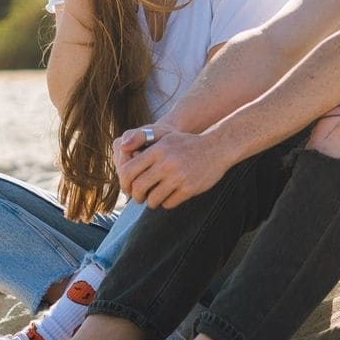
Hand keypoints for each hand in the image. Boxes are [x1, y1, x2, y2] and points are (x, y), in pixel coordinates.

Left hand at [116, 129, 231, 209]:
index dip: (124, 183)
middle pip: (139, 188)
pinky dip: (166, 203)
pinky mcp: (189, 189)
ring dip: (151, 202)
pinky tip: (170, 196)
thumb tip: (121, 148)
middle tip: (138, 197)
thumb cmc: (187, 143)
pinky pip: (168, 203)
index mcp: (157, 150)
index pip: (129, 171)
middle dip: (136, 196)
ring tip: (154, 198)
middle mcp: (166, 163)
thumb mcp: (165, 136)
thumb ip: (142, 140)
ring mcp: (178, 177)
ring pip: (153, 200)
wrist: (217, 148)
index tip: (128, 187)